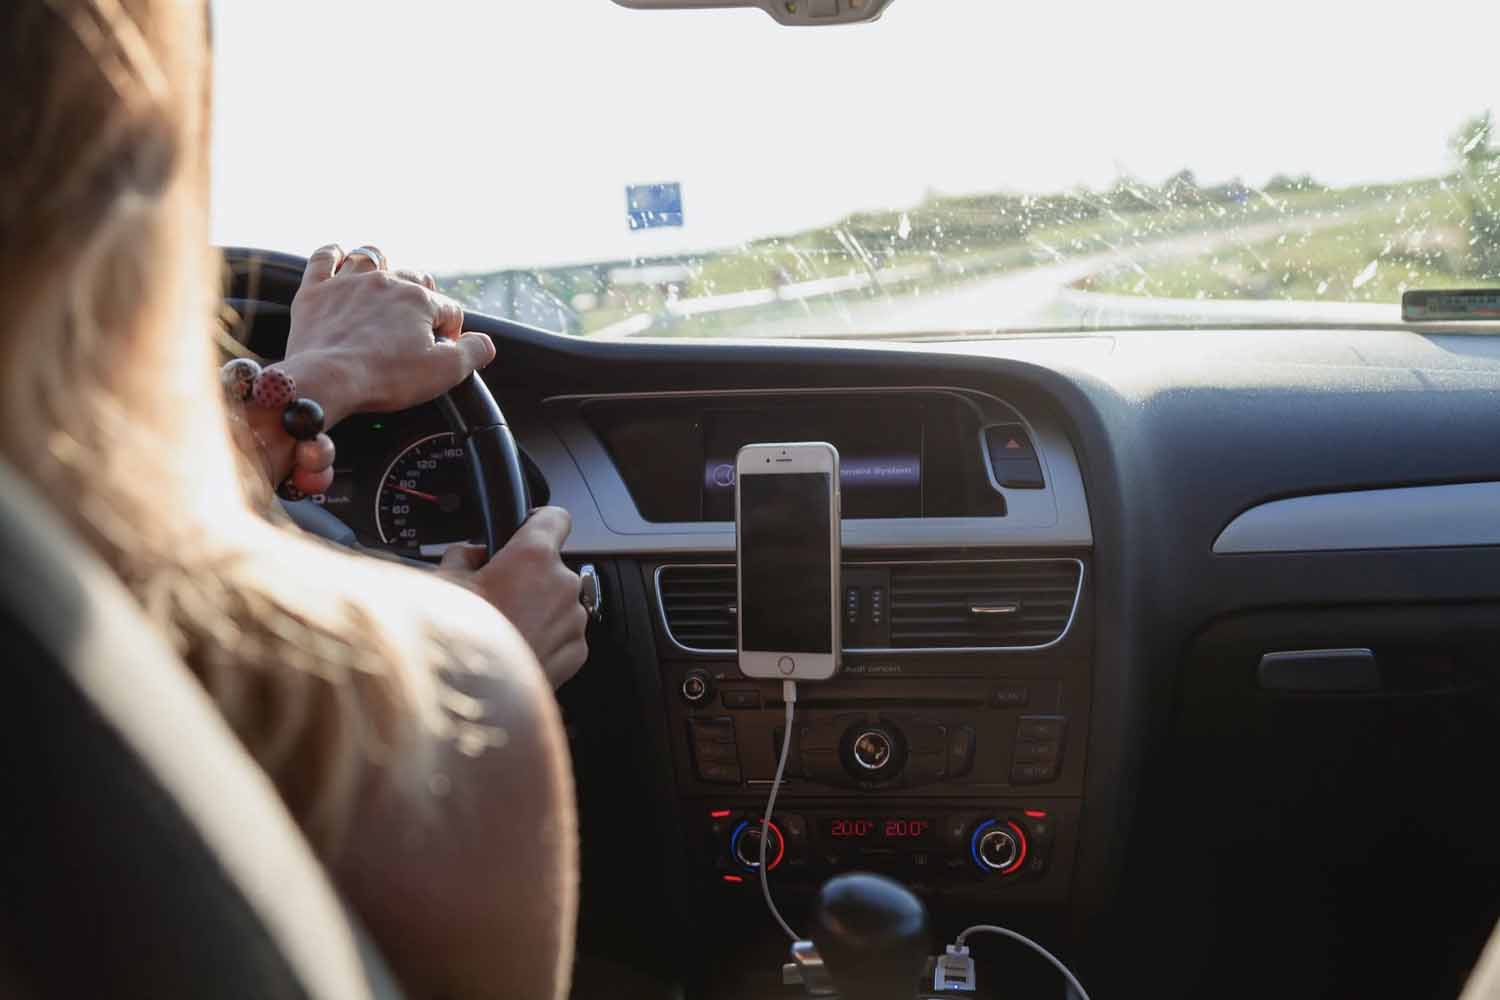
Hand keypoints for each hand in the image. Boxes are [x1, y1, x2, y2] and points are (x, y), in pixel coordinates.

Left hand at [281, 244, 496, 426]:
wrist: (327, 380)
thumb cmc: (385, 377)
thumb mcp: (445, 372)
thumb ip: (474, 352)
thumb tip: (485, 343)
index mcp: (419, 300)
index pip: (449, 309)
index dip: (450, 333)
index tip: (440, 353)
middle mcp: (386, 282)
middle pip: (414, 278)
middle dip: (422, 298)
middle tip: (416, 325)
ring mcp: (348, 283)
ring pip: (372, 258)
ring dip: (383, 267)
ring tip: (384, 286)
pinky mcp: (315, 291)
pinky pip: (324, 257)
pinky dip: (333, 254)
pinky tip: (339, 258)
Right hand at [439, 507, 588, 688]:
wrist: (471, 699)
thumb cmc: (457, 641)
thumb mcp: (443, 583)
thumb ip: (463, 555)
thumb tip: (470, 553)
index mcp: (533, 556)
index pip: (555, 517)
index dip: (538, 521)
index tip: (526, 529)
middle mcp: (562, 584)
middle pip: (551, 566)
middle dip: (527, 577)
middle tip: (495, 596)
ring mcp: (573, 619)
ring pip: (558, 602)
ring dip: (537, 609)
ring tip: (502, 629)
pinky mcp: (577, 652)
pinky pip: (563, 634)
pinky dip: (545, 638)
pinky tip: (514, 649)